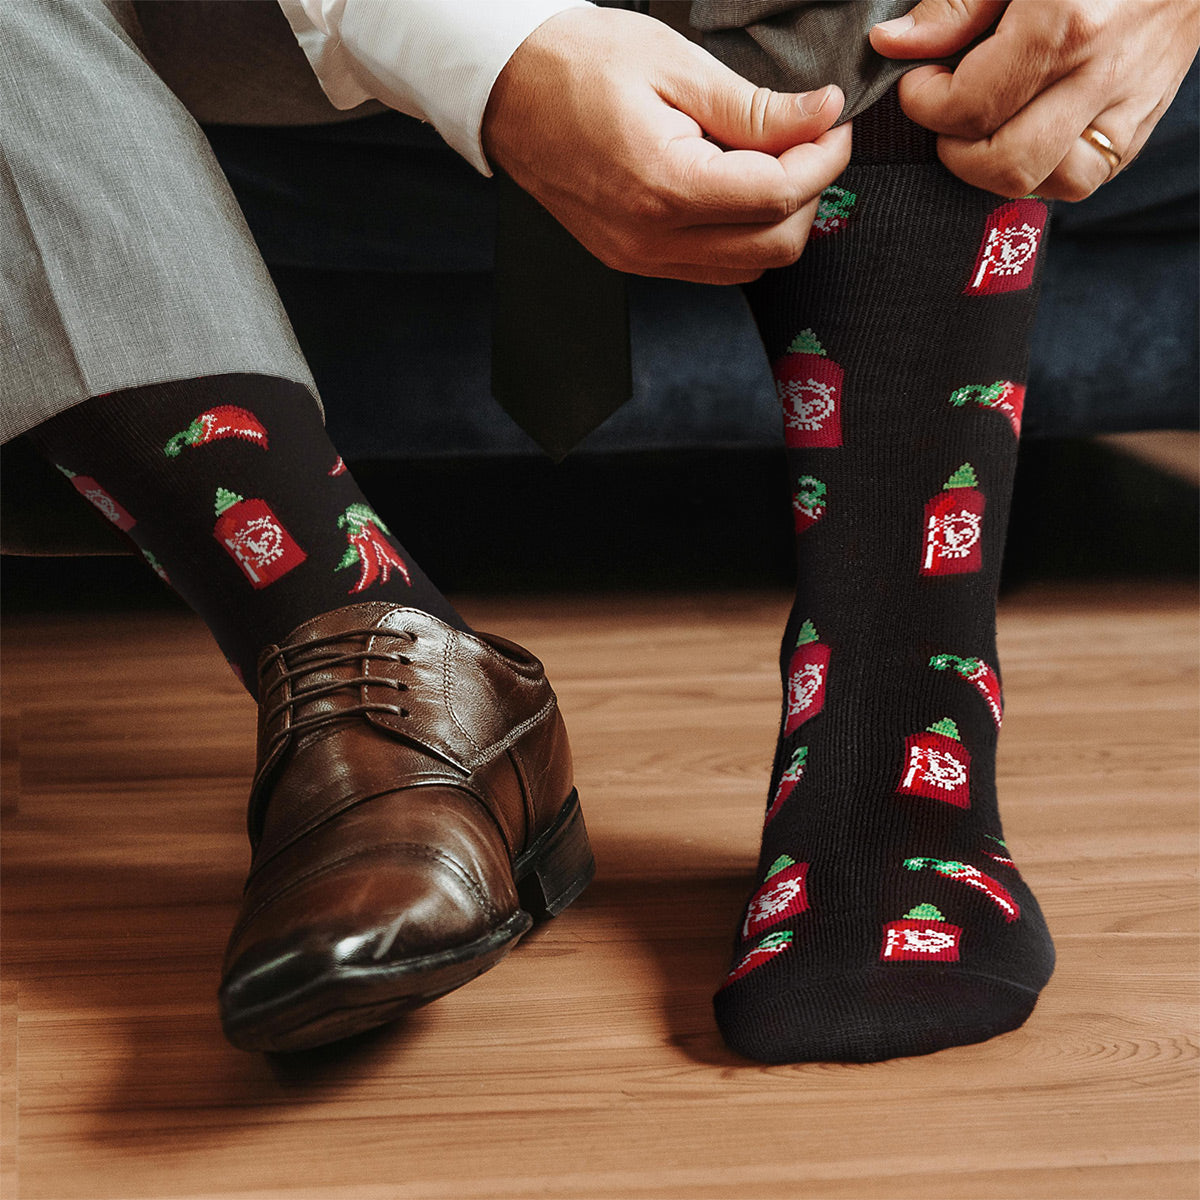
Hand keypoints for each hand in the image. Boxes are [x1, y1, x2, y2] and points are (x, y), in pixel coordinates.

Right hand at [482, 6, 851, 283]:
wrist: (509, 91)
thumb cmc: (578, 66)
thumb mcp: (676, 67)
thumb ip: (755, 107)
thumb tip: (820, 116)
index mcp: (663, 186)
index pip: (777, 196)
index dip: (823, 159)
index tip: (833, 122)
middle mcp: (652, 238)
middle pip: (774, 245)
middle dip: (810, 193)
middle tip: (810, 139)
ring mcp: (641, 257)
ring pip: (748, 266)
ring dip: (778, 220)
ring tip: (771, 161)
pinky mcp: (634, 260)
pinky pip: (713, 268)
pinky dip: (743, 235)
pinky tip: (736, 188)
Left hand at [870, 0, 1199, 199]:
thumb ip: (955, 5)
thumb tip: (893, 44)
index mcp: (1065, 24)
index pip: (969, 109)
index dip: (925, 103)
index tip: (919, 82)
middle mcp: (1102, 70)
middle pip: (1008, 164)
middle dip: (958, 151)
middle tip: (948, 115)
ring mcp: (1133, 96)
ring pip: (1054, 182)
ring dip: (1007, 168)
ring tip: (989, 128)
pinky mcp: (1149, 110)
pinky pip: (1094, 173)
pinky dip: (1053, 168)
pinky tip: (1033, 133)